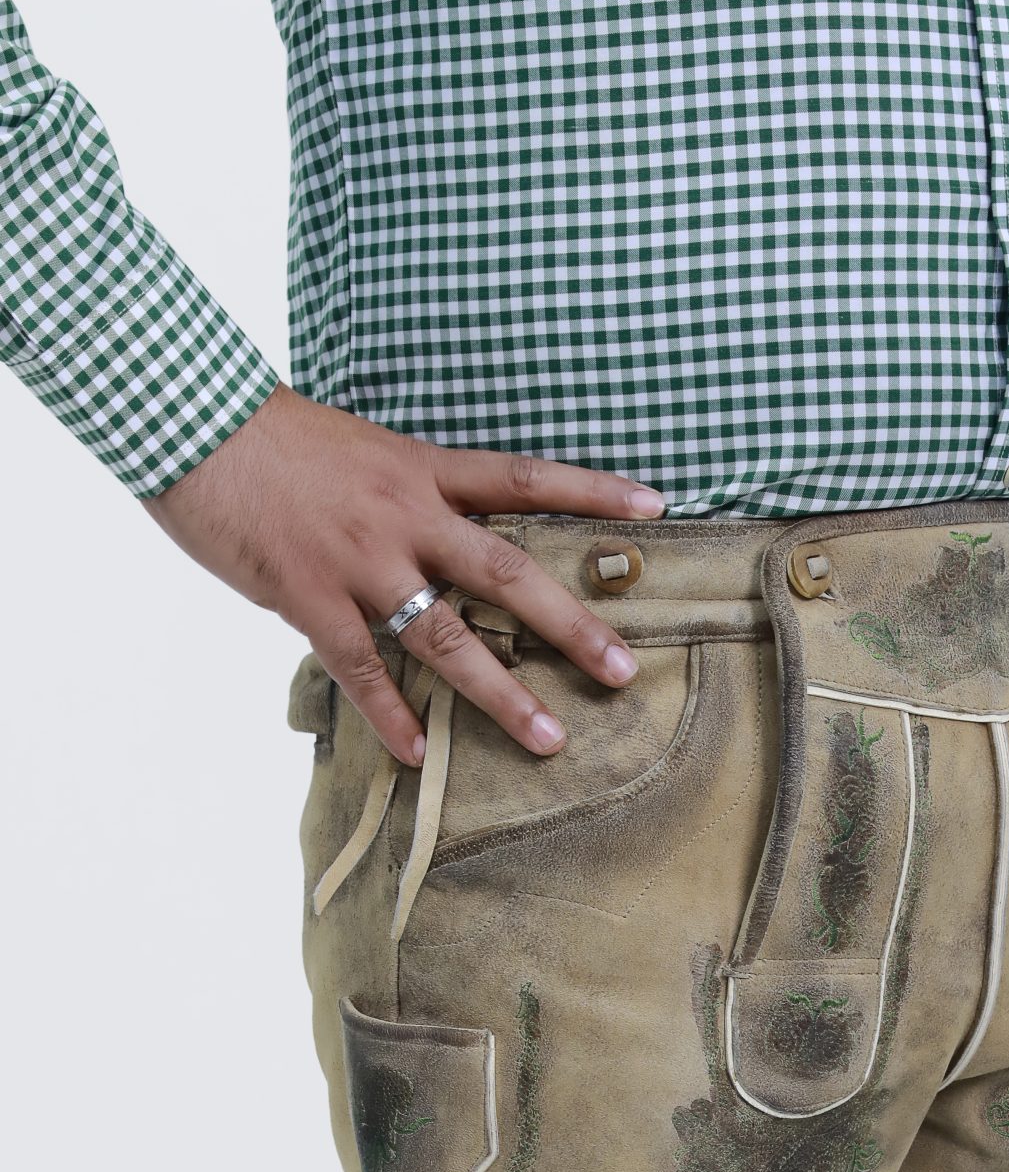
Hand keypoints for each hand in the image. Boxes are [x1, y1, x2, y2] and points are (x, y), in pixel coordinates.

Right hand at [145, 384, 665, 764]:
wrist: (188, 417)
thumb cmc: (270, 434)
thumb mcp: (359, 448)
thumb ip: (406, 493)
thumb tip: (441, 534)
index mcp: (421, 468)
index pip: (524, 477)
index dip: (593, 490)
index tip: (656, 504)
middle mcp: (404, 514)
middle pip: (507, 572)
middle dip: (571, 624)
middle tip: (624, 669)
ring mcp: (358, 558)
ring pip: (445, 635)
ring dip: (501, 692)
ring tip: (549, 739)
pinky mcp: (307, 594)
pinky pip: (359, 667)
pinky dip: (388, 714)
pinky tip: (414, 755)